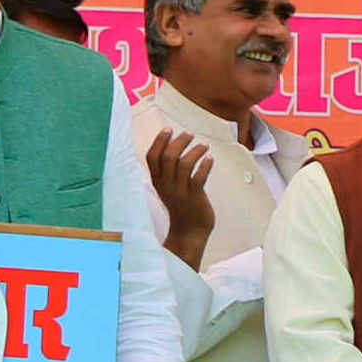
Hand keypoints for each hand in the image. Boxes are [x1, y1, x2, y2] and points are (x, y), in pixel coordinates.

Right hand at [145, 128, 215, 271]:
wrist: (189, 231)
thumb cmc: (182, 206)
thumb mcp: (169, 188)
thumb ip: (168, 171)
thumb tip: (174, 147)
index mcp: (157, 181)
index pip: (151, 157)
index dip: (159, 141)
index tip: (169, 129)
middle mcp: (166, 185)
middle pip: (167, 157)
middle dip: (179, 142)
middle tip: (189, 134)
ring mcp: (180, 191)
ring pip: (183, 164)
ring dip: (195, 151)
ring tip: (204, 146)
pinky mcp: (194, 197)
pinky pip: (199, 177)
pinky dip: (205, 165)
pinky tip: (211, 159)